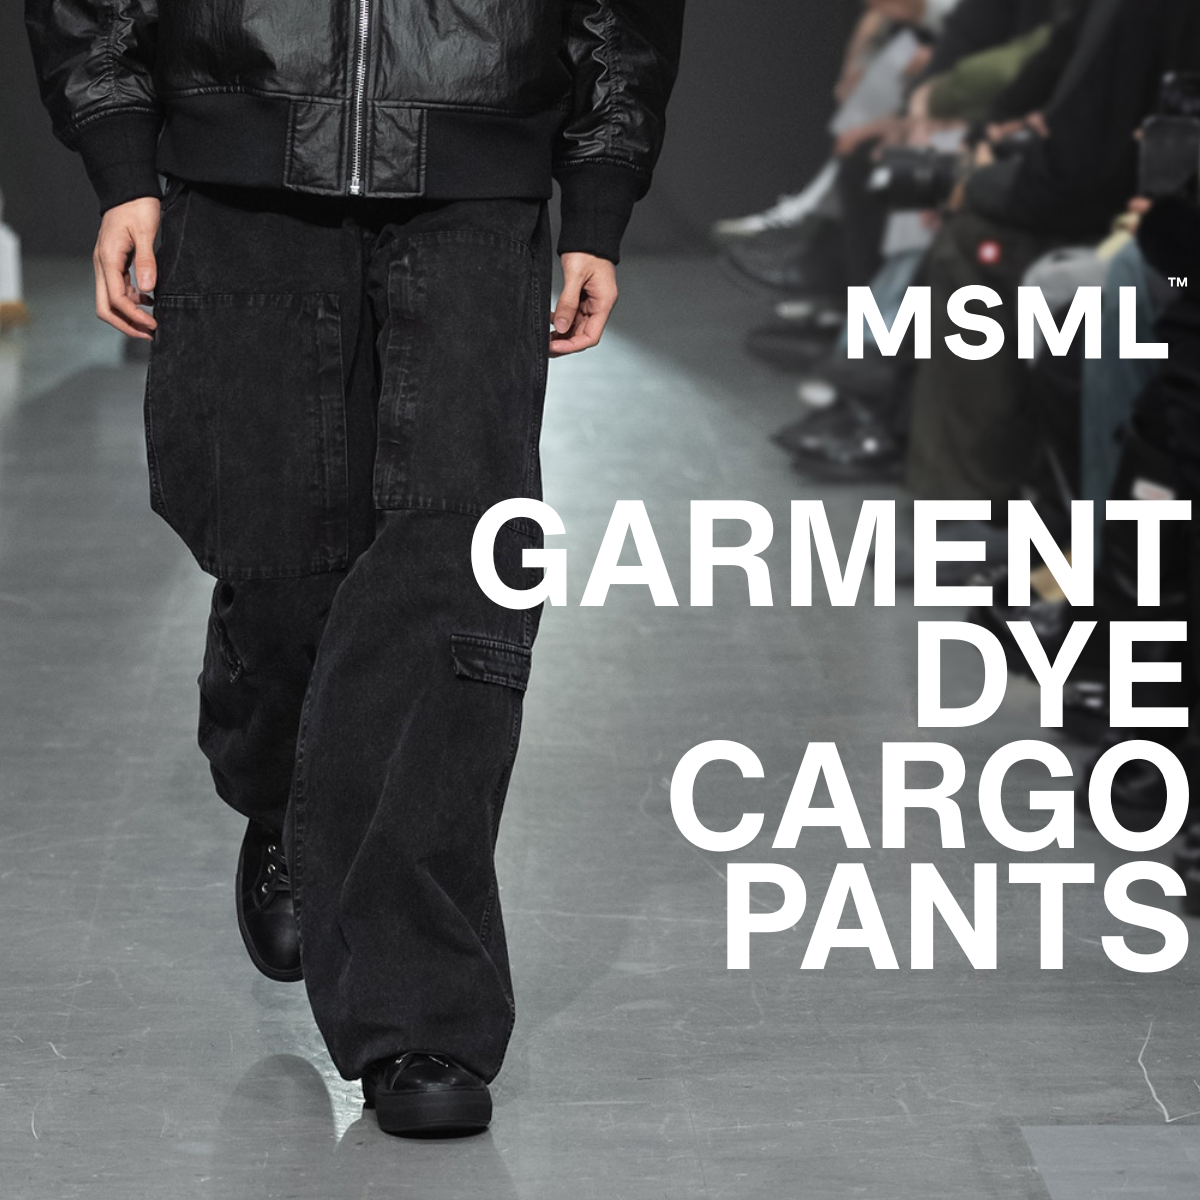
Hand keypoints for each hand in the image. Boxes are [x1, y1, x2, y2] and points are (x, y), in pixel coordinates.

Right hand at [94, 196, 159, 338]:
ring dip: (129, 315)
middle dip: (126, 324)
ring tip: (152, 324)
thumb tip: (147, 289)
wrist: (128, 189)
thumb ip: (146, 261)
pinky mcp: (114, 263)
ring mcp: (106, 265)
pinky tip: (151, 302)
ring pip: (111, 300)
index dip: (134, 316)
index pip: (115, 299)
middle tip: (150, 333)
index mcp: (107, 259)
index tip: (154, 324)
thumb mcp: (146, 232)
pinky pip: (118, 290)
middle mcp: (102, 264)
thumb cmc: (137, 206)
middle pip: (105, 307)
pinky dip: (133, 301)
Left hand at [550, 253, 617, 356]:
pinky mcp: (584, 298)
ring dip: (562, 334)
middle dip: (565, 343)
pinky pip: (574, 316)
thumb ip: (568, 302)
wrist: (589, 234)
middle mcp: (600, 306)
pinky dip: (562, 321)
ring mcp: (592, 303)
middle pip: (584, 335)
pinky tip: (550, 321)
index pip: (591, 336)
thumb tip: (560, 327)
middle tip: (545, 346)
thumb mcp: (575, 276)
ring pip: (577, 328)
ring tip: (545, 338)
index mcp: (604, 303)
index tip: (554, 347)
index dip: (572, 345)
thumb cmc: (586, 250)